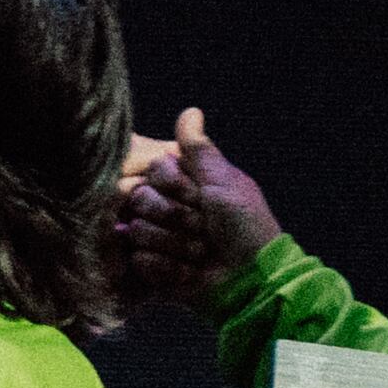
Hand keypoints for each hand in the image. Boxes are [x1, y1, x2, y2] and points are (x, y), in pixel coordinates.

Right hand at [107, 105, 282, 312]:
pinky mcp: (150, 268)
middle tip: (203, 228)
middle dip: (174, 216)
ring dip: (175, 244)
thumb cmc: (244, 225)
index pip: (152, 171)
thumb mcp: (224, 182)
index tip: (200, 196)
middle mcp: (165, 208)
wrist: (250, 278)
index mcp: (184, 184)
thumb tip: (190, 110)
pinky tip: (189, 271)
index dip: (174, 186)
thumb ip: (200, 150)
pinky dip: (169, 267)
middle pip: (139, 199)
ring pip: (137, 231)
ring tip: (199, 253)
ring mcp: (156, 238)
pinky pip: (140, 260)